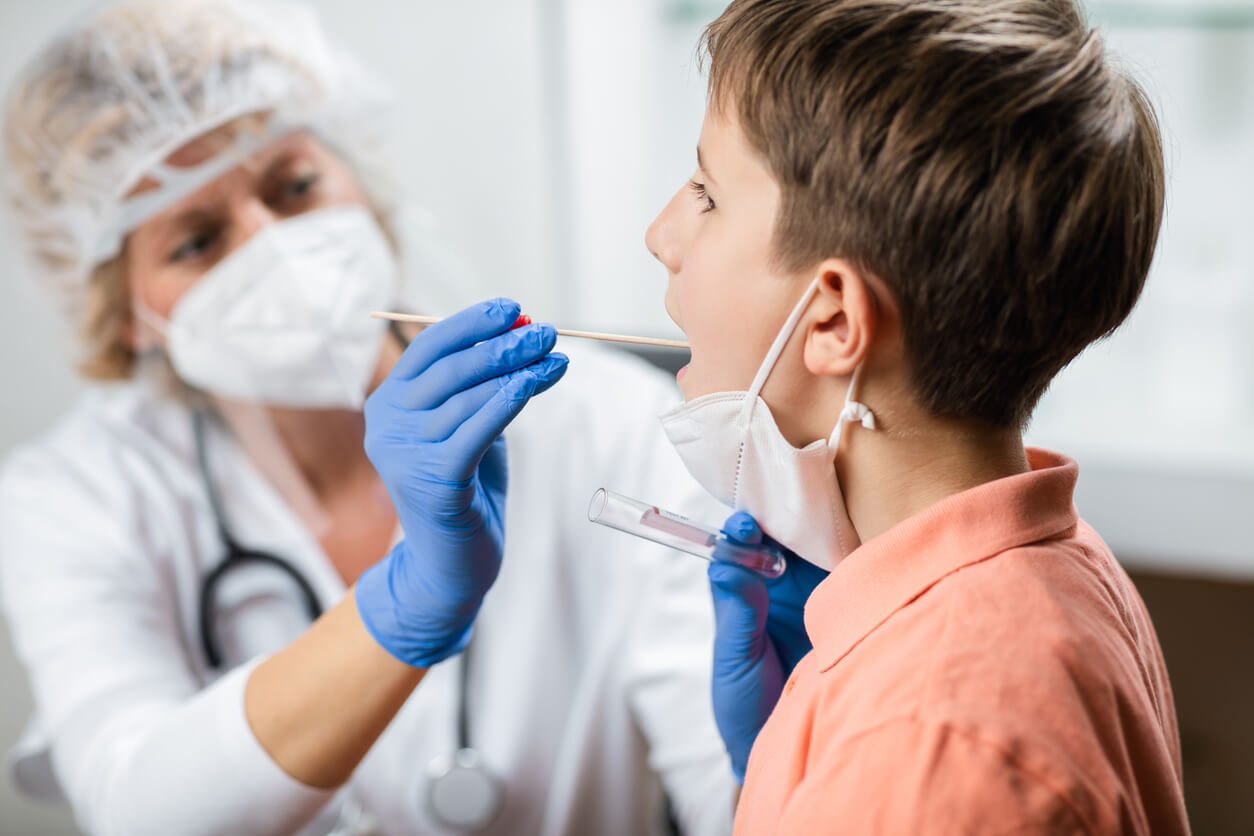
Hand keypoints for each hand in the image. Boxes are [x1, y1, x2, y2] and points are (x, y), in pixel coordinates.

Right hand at [356, 298, 567, 666]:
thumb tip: (522, 333)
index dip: (471, 323)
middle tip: (547, 331)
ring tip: (554, 358)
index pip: (428, 347)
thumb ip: (485, 385)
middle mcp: (385, 425)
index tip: (513, 308)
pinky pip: (475, 430)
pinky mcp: (432, 481)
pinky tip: (533, 384)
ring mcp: (404, 454)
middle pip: (450, 368)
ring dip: (517, 371)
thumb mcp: (470, 427)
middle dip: (503, 344)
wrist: (452, 564)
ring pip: (467, 396)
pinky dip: (506, 402)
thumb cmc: (465, 490)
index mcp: (388, 404)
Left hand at [708, 512, 829, 780]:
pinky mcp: (844, 603)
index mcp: (743, 591)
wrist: (786, 743)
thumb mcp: (735, 658)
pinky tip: (847, 542)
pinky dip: (847, 554)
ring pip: (812, 546)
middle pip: (777, 536)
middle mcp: (777, 584)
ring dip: (813, 530)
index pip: (737, 547)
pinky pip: (847, 571)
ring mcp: (813, 591)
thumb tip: (725, 565)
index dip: (739, 531)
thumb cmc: (745, 704)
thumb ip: (736, 612)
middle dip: (779, 518)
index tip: (743, 527)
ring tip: (814, 519)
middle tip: (782, 513)